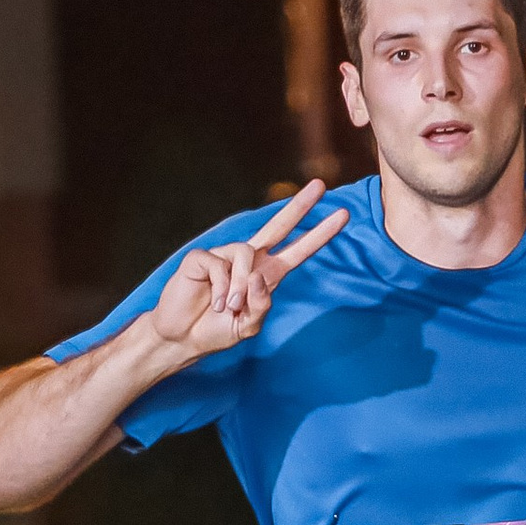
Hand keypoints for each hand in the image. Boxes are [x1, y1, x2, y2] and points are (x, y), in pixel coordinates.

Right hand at [149, 183, 348, 365]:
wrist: (182, 338)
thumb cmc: (215, 331)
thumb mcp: (248, 326)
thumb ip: (261, 305)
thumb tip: (258, 275)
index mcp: (265, 275)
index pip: (297, 250)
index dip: (318, 235)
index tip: (342, 215)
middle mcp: (248, 260)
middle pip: (278, 225)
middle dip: (299, 206)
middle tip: (320, 185)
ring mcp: (224, 256)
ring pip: (246, 254)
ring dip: (240, 286)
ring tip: (229, 307)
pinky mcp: (202, 258)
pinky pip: (220, 265)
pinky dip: (221, 288)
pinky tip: (214, 303)